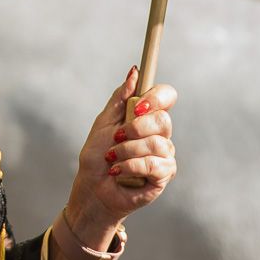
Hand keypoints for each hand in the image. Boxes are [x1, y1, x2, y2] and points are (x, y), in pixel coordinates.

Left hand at [64, 67, 177, 242]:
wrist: (92, 188)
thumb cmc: (97, 156)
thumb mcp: (103, 123)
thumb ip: (119, 98)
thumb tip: (134, 71)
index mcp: (146, 118)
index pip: (167, 96)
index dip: (158, 96)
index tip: (138, 104)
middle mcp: (160, 134)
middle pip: (163, 120)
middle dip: (136, 128)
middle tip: (117, 137)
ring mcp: (164, 155)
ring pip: (157, 143)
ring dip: (127, 150)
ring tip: (112, 158)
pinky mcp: (163, 175)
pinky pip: (154, 164)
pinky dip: (130, 166)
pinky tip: (118, 171)